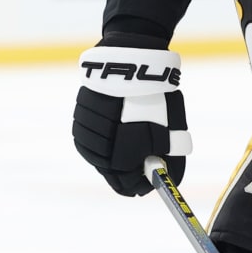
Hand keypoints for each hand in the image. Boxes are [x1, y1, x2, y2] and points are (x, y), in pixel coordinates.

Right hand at [72, 45, 189, 196]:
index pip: (128, 186)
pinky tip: (112, 133)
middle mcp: (99, 151)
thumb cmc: (154, 99)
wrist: (129, 65)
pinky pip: (88, 139)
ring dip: (111, 156)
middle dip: (127, 173)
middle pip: (111, 174)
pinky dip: (100, 140)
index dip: (140, 187)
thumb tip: (171, 177)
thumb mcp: (169, 131)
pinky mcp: (79, 118)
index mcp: (121, 160)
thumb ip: (168, 158)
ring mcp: (87, 135)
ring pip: (97, 156)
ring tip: (126, 147)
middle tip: (140, 168)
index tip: (149, 185)